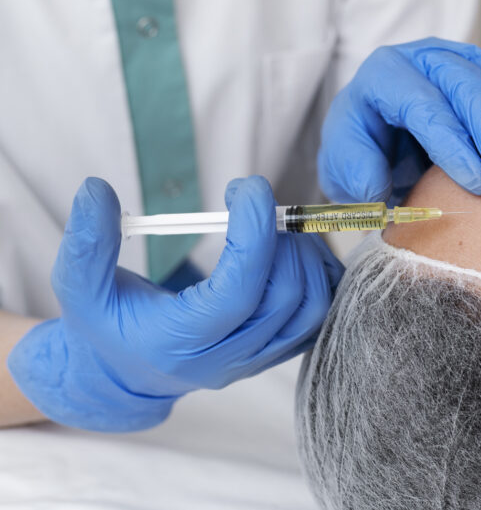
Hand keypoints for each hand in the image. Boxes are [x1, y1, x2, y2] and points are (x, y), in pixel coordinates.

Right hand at [7, 177, 341, 431]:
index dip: (253, 235)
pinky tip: (293, 249)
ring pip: (310, 308)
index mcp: (179, 342)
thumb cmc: (106, 324)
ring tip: (277, 225)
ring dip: (306, 257)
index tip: (248, 189)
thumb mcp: (81, 287)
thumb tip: (95, 190)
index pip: (236, 292)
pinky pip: (318, 316)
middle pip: (283, 298)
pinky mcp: (275, 352)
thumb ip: (87, 242)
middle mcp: (225, 358)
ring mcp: (256, 360)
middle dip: (281, 241)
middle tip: (257, 204)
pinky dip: (319, 277)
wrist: (127, 371)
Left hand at [318, 38, 480, 203]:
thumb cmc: (367, 156)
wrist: (385, 146)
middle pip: (467, 83)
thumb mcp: (343, 169)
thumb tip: (375, 183)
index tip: (477, 182)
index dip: (452, 142)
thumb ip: (353, 172)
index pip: (422, 103)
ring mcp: (462, 57)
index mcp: (384, 77)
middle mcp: (425, 58)